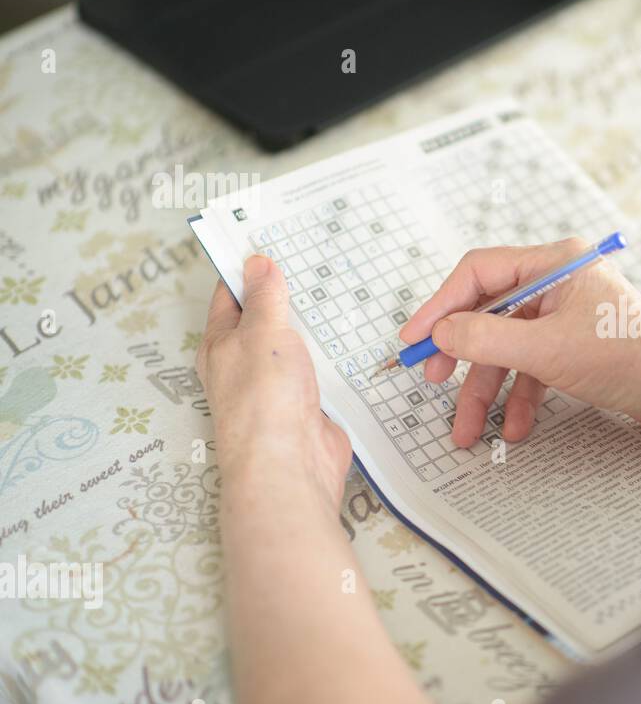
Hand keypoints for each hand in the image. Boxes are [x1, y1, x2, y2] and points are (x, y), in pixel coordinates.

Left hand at [196, 255, 352, 508]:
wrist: (290, 464)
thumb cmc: (263, 400)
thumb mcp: (262, 333)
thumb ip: (265, 298)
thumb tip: (257, 262)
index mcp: (222, 343)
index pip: (232, 294)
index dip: (249, 266)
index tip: (271, 239)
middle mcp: (247, 363)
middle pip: (268, 318)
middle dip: (289, 293)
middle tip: (316, 259)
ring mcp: (279, 384)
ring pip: (298, 344)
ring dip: (317, 326)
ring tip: (342, 290)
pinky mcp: (310, 403)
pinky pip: (323, 370)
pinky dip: (336, 355)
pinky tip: (355, 337)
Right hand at [399, 238, 640, 447]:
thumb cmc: (632, 356)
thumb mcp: (546, 349)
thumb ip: (485, 338)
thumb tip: (440, 333)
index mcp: (554, 263)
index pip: (478, 273)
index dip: (439, 306)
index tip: (413, 340)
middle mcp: (560, 283)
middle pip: (489, 314)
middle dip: (461, 356)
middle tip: (433, 383)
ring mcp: (570, 316)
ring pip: (509, 348)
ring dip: (488, 390)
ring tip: (469, 431)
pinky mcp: (580, 348)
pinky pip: (535, 367)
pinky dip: (521, 397)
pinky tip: (514, 428)